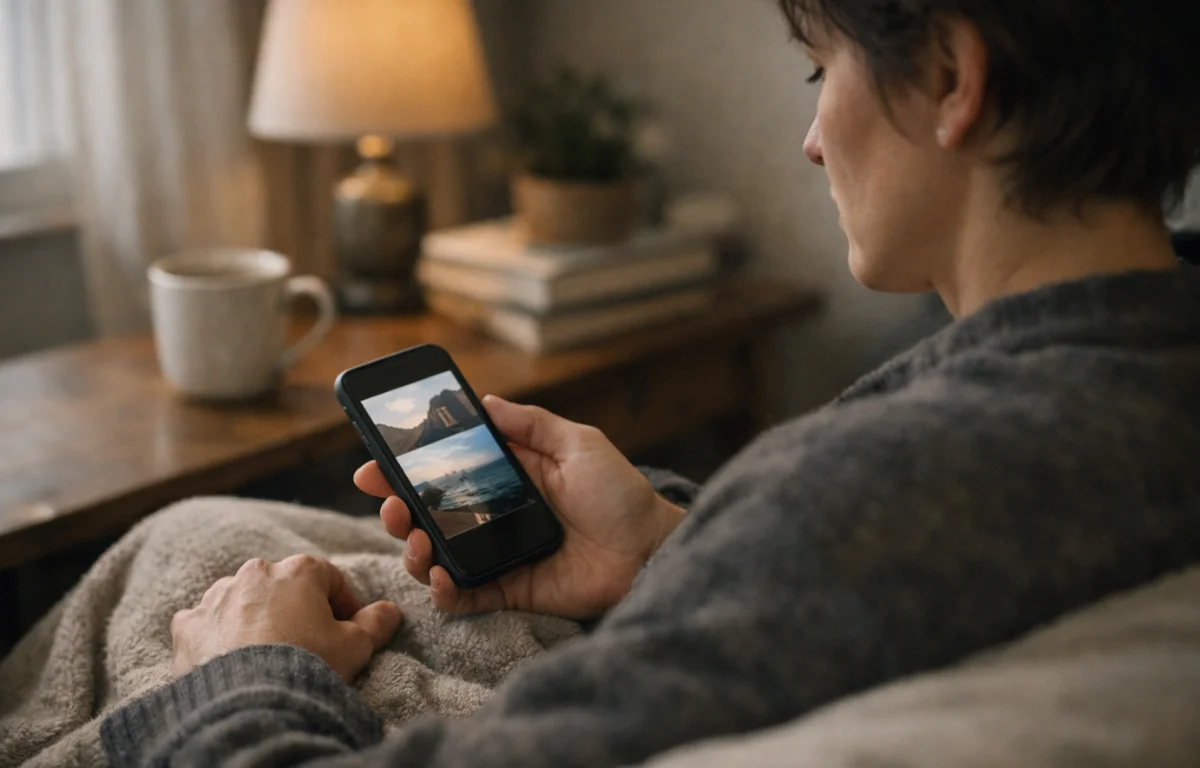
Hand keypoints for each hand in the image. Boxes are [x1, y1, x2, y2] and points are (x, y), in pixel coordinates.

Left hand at [171, 554, 402, 681]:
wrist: (249, 702)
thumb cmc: (306, 665)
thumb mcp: (355, 646)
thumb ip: (376, 623)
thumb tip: (390, 611)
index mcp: (298, 571)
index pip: (329, 578)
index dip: (342, 603)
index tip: (347, 629)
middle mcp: (255, 573)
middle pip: (283, 586)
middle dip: (296, 610)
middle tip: (308, 644)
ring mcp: (217, 597)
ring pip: (242, 600)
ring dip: (254, 618)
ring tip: (267, 654)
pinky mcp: (188, 626)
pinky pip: (205, 624)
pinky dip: (217, 636)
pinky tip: (228, 658)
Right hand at [354, 395, 685, 619]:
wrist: (650, 550)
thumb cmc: (621, 494)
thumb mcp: (579, 444)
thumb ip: (532, 424)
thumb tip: (486, 401)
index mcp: (508, 476)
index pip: (445, 468)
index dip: (406, 467)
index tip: (376, 462)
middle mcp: (495, 514)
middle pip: (430, 512)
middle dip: (399, 508)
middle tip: (392, 503)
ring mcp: (499, 553)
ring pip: (437, 555)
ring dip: (414, 548)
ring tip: (418, 538)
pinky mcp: (510, 589)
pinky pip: (465, 595)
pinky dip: (444, 591)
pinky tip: (441, 577)